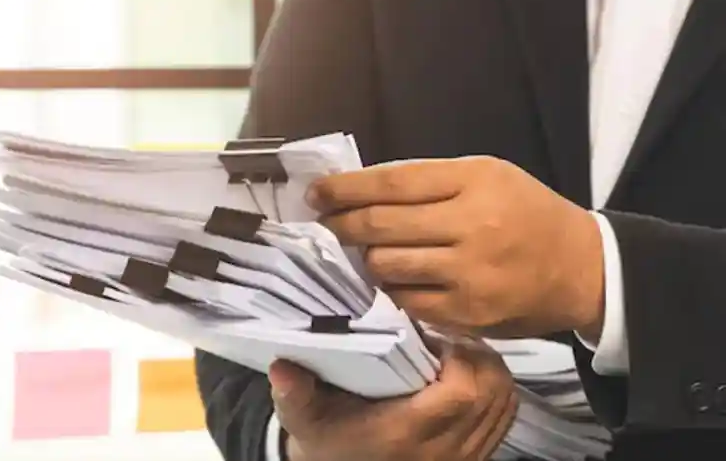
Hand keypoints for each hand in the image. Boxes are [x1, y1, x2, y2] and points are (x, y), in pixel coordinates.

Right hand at [270, 337, 517, 460]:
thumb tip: (281, 367)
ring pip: (505, 402)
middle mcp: (445, 450)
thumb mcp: (304, 418)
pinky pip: (504, 418)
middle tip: (448, 338)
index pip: (464, 392)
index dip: (461, 357)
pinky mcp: (475, 459)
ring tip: (456, 353)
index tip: (436, 337)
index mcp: (408, 433)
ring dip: (488, 370)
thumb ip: (295, 393)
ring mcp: (465, 457)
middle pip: (494, 392)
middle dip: (478, 355)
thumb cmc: (327, 440)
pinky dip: (495, 391)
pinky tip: (465, 377)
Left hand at [308, 156, 604, 338]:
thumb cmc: (527, 214)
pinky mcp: (467, 314)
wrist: (582, 269)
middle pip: (380, 226)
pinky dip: (391, 289)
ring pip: (386, 266)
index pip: (391, 183)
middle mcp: (471, 226)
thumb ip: (429, 182)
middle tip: (325, 224)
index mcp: (474, 182)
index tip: (317, 192)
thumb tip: (361, 189)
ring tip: (363, 252)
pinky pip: (406, 301)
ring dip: (365, 259)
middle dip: (341, 225)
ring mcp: (468, 274)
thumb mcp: (487, 177)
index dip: (345, 188)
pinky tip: (391, 280)